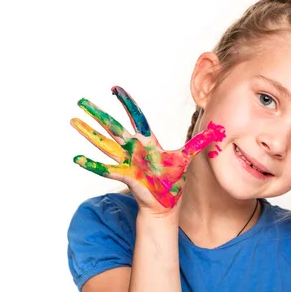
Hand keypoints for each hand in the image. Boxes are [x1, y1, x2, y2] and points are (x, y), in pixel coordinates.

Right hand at [71, 86, 225, 210]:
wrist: (167, 203)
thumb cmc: (173, 180)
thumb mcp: (187, 157)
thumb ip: (199, 142)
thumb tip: (217, 130)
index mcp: (147, 142)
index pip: (136, 117)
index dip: (127, 103)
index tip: (116, 88)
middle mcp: (134, 149)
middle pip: (114, 128)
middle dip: (98, 114)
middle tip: (81, 101)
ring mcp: (127, 162)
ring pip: (105, 144)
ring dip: (89, 134)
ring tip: (73, 121)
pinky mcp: (126, 176)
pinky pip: (108, 169)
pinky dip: (93, 165)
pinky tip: (78, 159)